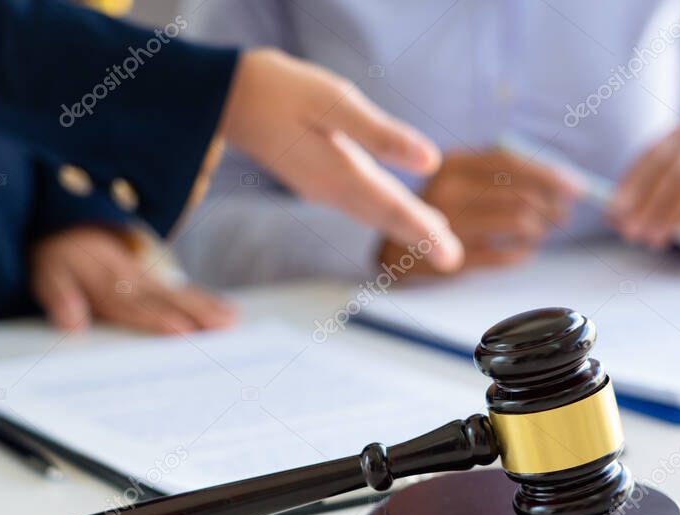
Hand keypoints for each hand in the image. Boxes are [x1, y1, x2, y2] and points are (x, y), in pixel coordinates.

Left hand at [31, 225, 235, 333]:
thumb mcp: (46, 275)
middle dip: (197, 314)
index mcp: (108, 288)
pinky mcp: (156, 283)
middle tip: (225, 325)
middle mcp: (134, 284)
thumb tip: (72, 323)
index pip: (136, 307)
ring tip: (233, 320)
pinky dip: (206, 301)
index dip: (158, 319)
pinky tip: (228, 313)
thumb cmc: (58, 260)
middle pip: (169, 302)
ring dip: (208, 308)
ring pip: (182, 296)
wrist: (70, 229)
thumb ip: (59, 297)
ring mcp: (148, 282)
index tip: (181, 329)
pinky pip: (184, 293)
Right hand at [220, 48, 462, 271]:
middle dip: (420, 237)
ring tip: (436, 238)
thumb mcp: (334, 101)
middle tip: (452, 259)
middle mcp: (330, 188)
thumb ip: (381, 134)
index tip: (450, 255)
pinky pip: (358, 202)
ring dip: (402, 226)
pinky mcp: (313, 177)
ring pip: (370, 212)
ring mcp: (319, 186)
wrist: (227, 97)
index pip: (392, 207)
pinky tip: (396, 208)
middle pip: (383, 216)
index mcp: (339, 171)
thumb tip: (431, 162)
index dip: (424, 231)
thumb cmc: (281, 90)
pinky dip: (382, 210)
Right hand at [380, 149, 578, 273]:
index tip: (576, 189)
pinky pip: (506, 254)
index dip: (549, 176)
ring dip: (539, 230)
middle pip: (521, 194)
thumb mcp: (462, 179)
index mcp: (453, 164)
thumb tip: (566, 185)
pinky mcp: (452, 258)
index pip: (512, 164)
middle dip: (551, 207)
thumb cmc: (442, 209)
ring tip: (539, 232)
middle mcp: (449, 190)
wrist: (394, 249)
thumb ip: (505, 174)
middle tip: (561, 217)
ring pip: (520, 223)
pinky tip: (523, 251)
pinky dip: (523, 253)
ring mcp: (450, 226)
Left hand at [609, 122, 679, 249]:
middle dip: (653, 205)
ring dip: (674, 216)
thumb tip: (612, 215)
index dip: (634, 184)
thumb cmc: (675, 186)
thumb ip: (631, 198)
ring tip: (654, 238)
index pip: (656, 155)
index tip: (616, 209)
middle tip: (633, 231)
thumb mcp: (650, 186)